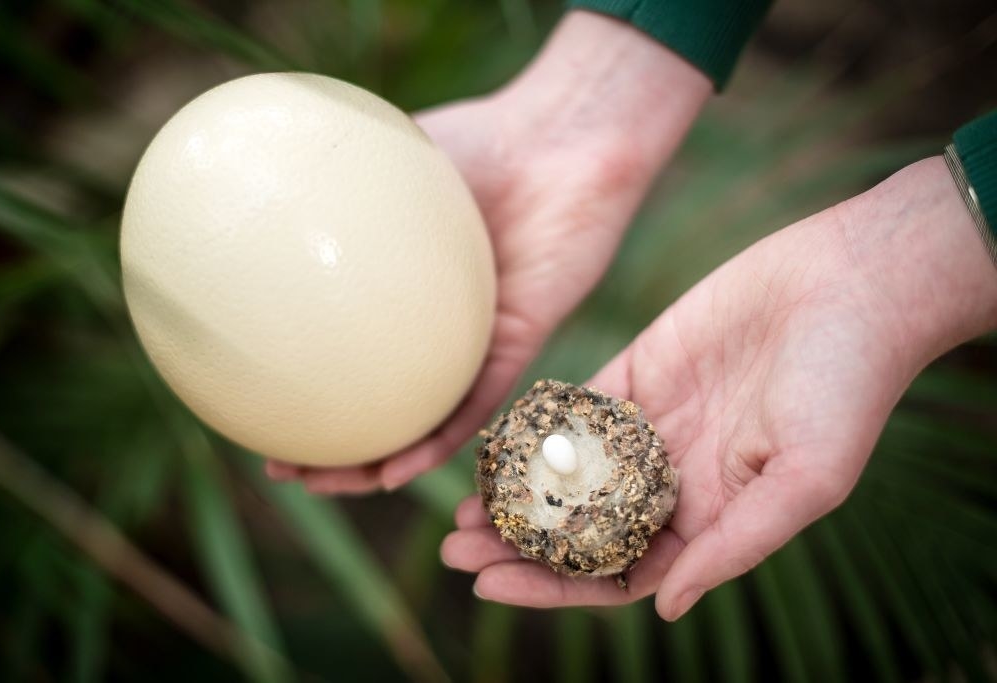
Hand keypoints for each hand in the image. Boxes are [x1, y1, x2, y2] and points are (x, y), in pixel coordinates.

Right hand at [266, 11, 710, 492]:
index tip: (255, 413)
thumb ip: (326, 185)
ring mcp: (480, 343)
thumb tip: (251, 191)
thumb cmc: (481, 137)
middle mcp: (442, 330)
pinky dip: (436, 443)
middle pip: (385, 405)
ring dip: (377, 466)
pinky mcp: (521, 347)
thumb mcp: (385, 162)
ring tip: (325, 485)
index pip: (350, 356)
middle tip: (285, 468)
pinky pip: (475, 405)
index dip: (305, 392)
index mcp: (409, 297)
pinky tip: (394, 471)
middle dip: (335, 447)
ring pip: (426, 426)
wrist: (563, 138)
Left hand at [441, 156, 996, 618]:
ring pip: (568, 476)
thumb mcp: (804, 480)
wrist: (849, 286)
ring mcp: (652, 427)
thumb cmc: (844, 386)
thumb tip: (665, 608)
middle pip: (581, 531)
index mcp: (711, 518)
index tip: (491, 583)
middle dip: (519, 547)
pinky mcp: (638, 372)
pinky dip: (533, 431)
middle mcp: (675, 480)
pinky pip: (573, 411)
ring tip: (459, 508)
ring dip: (517, 495)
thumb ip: (735, 545)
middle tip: (455, 550)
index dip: (554, 587)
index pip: (618, 573)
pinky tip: (491, 444)